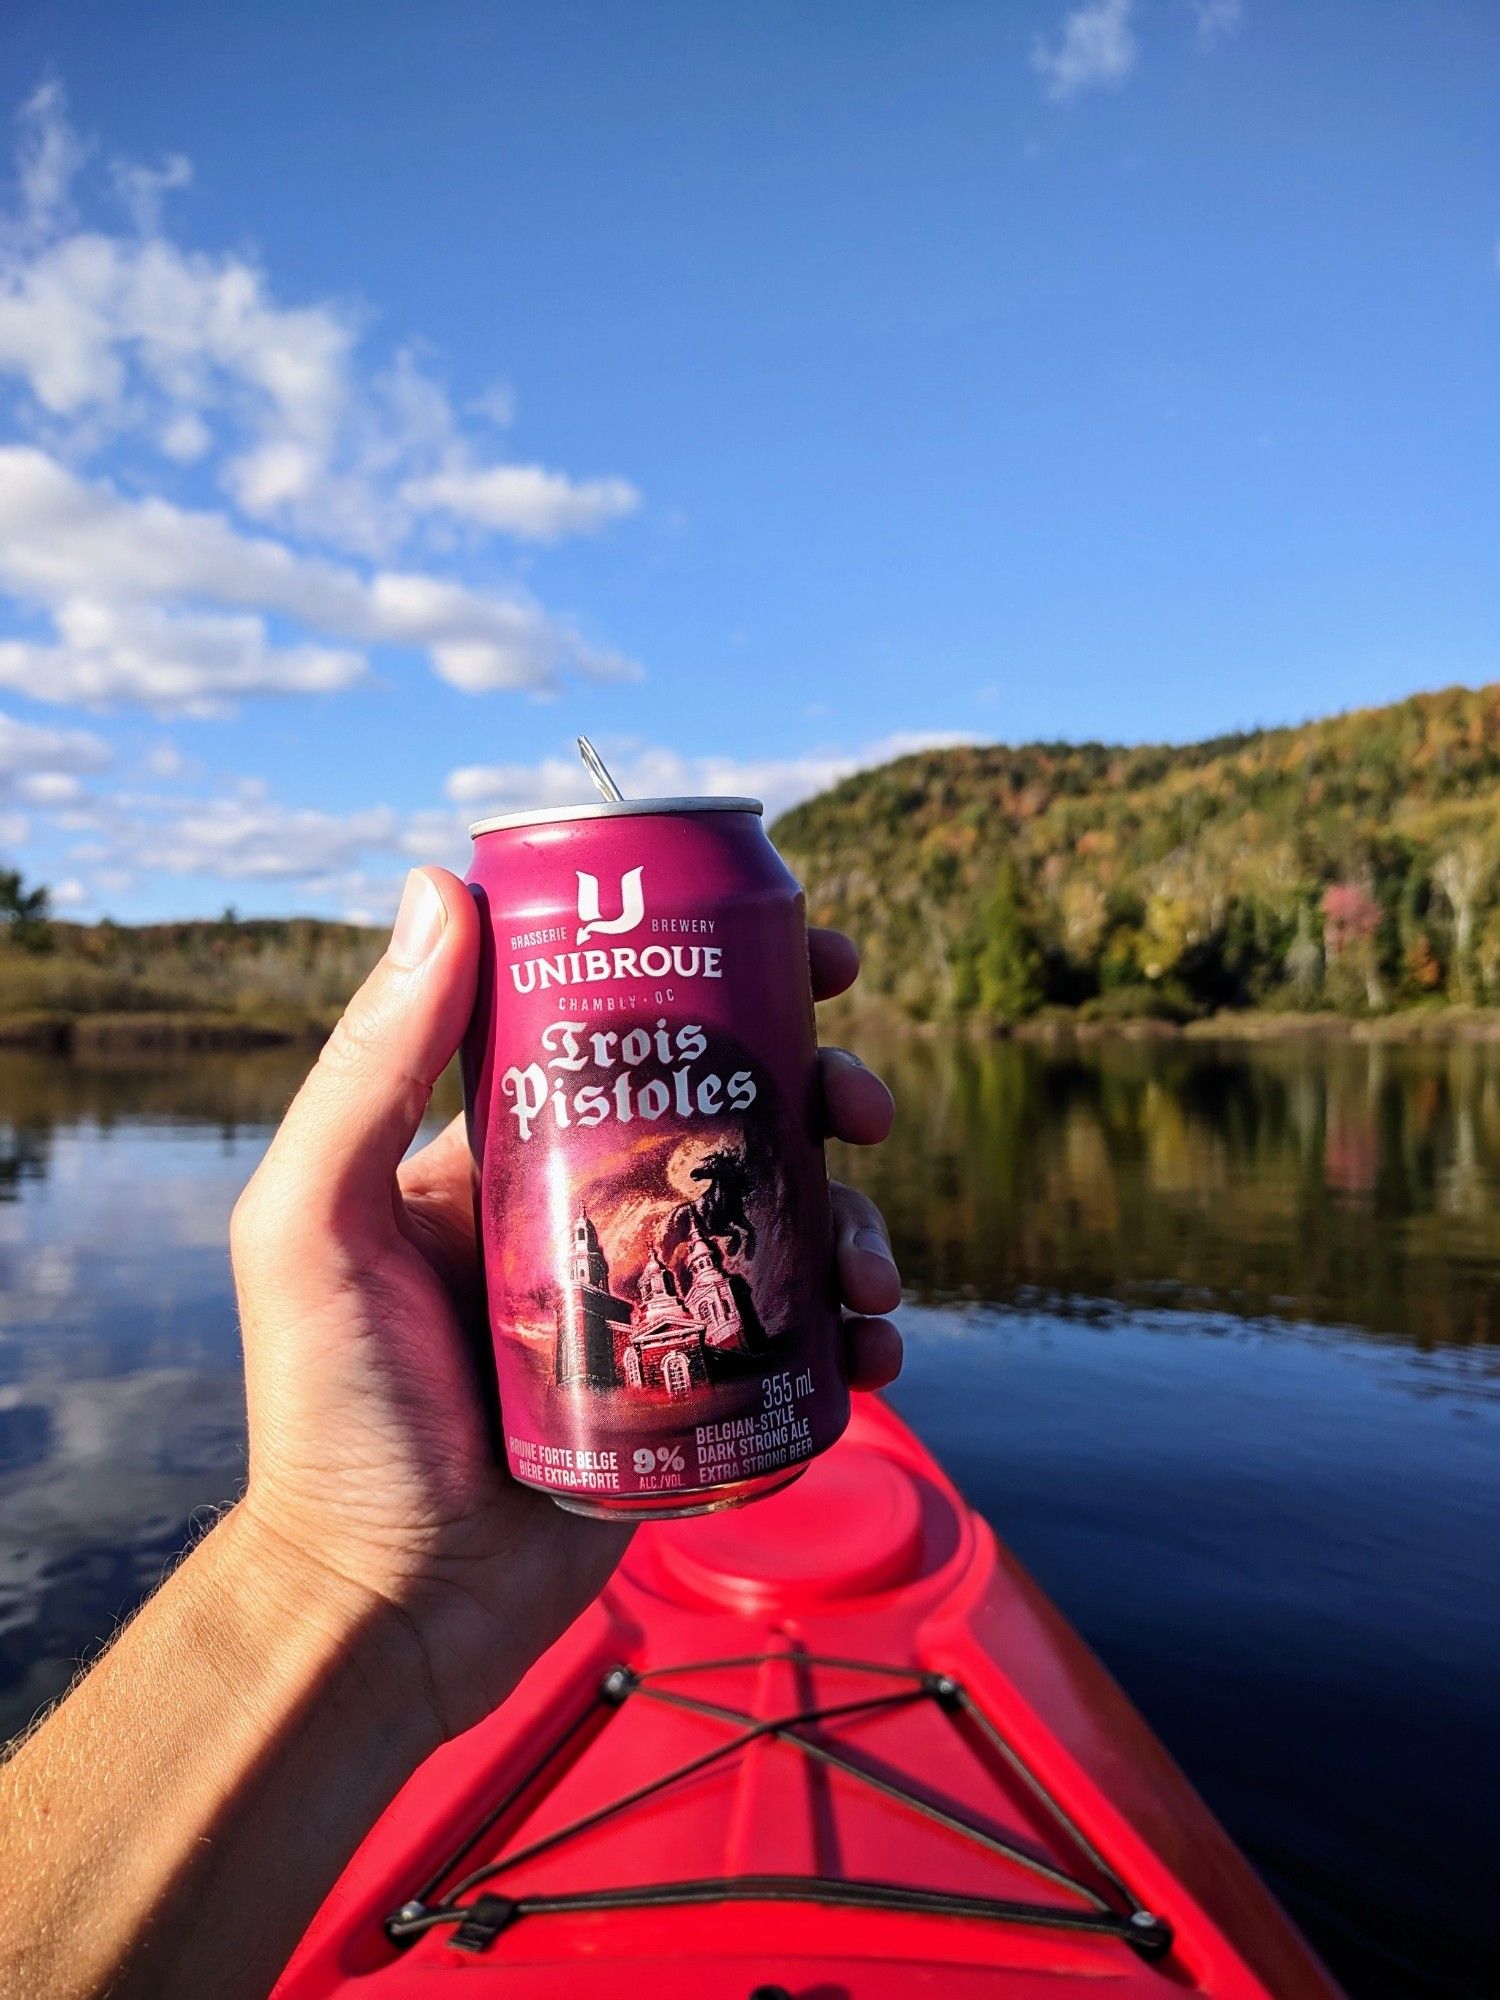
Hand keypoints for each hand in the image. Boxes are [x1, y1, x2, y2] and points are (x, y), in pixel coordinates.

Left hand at [230, 866, 902, 1740]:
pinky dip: (855, 1338)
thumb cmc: (332, 1412)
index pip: (635, 1032)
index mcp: (514, 1155)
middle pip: (738, 1121)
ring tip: (871, 1270)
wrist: (386, 1606)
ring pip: (788, 1229)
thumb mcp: (318, 1220)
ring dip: (861, 1223)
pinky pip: (800, 1345)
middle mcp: (594, 1217)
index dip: (730, 980)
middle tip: (860, 1107)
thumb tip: (438, 883)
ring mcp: (657, 1308)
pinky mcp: (700, 1398)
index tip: (815, 953)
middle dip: (823, 1096)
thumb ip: (372, 1064)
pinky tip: (871, 1352)